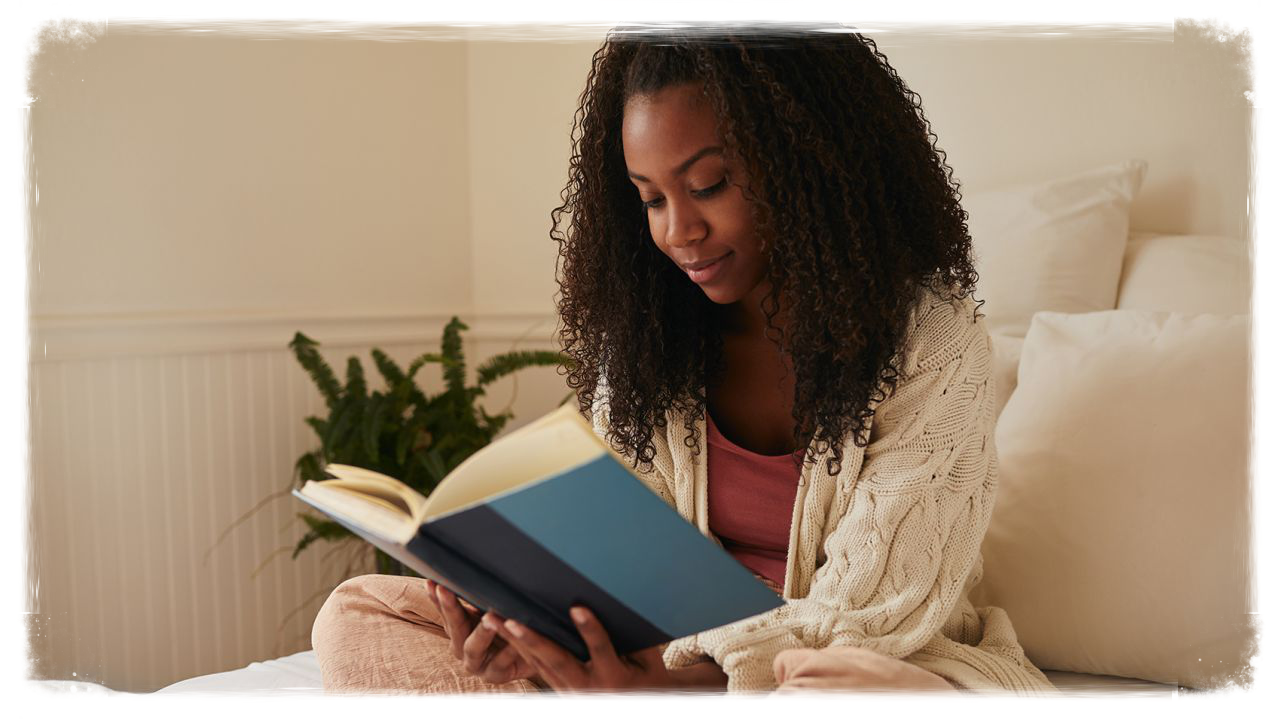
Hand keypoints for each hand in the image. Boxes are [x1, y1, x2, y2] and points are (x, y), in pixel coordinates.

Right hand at [424, 579, 540, 685]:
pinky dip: (507, 652)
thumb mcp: (492, 610)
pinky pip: (500, 663)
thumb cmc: (506, 628)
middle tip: (446, 590)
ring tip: (489, 617)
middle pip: (454, 627)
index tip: (432, 582)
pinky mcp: (494, 675)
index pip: (445, 611)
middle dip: (450, 608)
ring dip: (481, 632)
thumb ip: (480, 598)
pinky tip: (514, 642)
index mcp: (458, 629)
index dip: (437, 598)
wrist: (530, 655)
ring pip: (474, 647)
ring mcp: (476, 663)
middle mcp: (461, 647)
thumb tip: (473, 568)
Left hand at [488, 605, 674, 692]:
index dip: (589, 629)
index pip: (601, 649)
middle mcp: (588, 686)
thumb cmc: (646, 675)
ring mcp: (570, 691)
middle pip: (557, 661)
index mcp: (614, 676)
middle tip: (512, 621)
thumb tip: (617, 599)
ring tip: (494, 619)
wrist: (641, 705)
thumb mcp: (646, 657)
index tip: (577, 608)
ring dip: (514, 641)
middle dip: (533, 640)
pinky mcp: (559, 690)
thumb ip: (629, 634)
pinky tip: (502, 630)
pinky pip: (536, 668)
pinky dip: (518, 649)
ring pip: (539, 664)